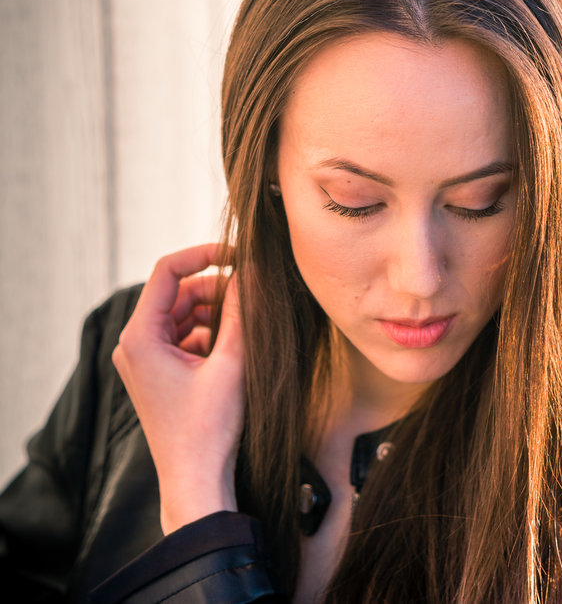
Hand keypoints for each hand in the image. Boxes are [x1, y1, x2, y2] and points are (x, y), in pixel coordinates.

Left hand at [112, 244, 244, 533]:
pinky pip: (185, 338)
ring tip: (248, 327)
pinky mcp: (159, 375)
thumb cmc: (209, 428)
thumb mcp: (232, 363)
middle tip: (254, 296)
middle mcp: (134, 345)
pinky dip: (210, 336)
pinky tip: (235, 351)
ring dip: (216, 314)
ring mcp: (145, 361)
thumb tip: (250, 273)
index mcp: (140, 336)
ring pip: (184, 316)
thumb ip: (240, 312)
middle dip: (216, 290)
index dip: (205, 255)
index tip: (240, 255)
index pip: (168, 271)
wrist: (196, 480)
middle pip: (178, 294)